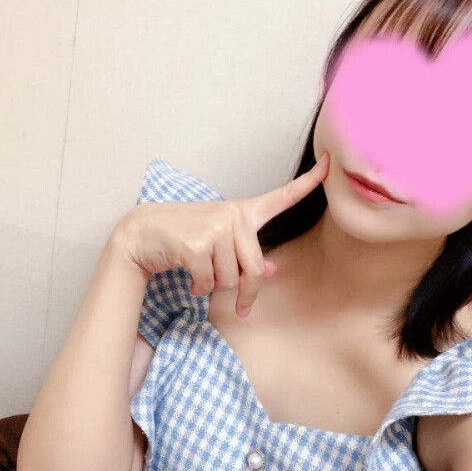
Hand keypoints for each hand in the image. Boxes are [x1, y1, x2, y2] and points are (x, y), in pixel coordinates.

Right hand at [118, 152, 329, 317]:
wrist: (142, 233)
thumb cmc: (184, 236)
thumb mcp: (219, 242)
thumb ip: (246, 255)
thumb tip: (273, 270)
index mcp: (243, 212)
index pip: (281, 197)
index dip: (308, 182)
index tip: (329, 163)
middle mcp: (233, 216)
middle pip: (256, 269)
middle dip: (247, 294)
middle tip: (241, 307)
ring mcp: (215, 229)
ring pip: (231, 280)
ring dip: (215, 287)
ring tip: (200, 274)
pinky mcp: (197, 246)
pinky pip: (209, 283)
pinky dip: (199, 289)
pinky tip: (189, 277)